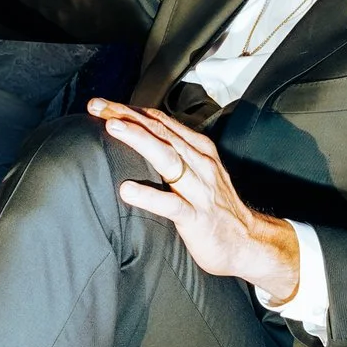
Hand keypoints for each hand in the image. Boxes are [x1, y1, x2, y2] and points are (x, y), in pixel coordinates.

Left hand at [90, 99, 300, 298]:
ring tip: (112, 127)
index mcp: (198, 149)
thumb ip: (174, 154)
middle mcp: (199, 163)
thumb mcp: (198, 172)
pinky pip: (171, 205)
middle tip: (98, 106)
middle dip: (128, 117)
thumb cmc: (215, 209)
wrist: (248, 242)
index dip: (131, 110)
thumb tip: (140, 139)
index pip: (161, 122)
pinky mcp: (197, 217)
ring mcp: (199, 190)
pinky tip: (127, 191)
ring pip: (167, 158)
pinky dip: (149, 196)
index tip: (102, 104)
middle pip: (160, 132)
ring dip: (139, 139)